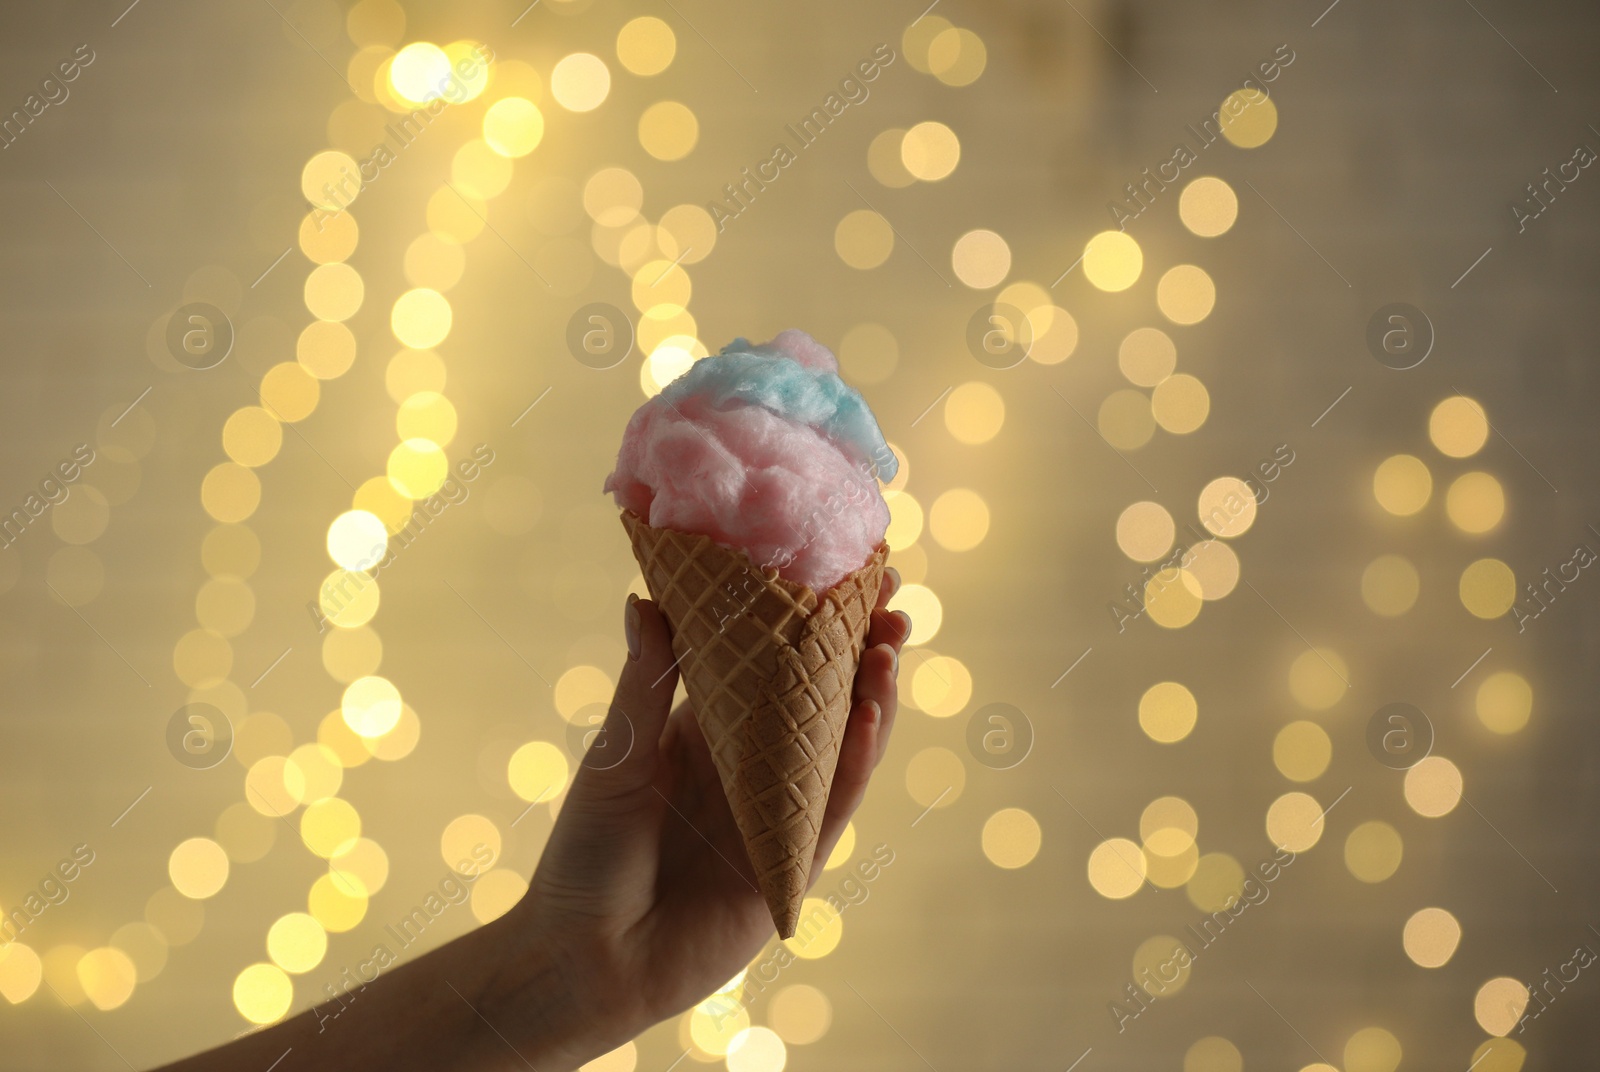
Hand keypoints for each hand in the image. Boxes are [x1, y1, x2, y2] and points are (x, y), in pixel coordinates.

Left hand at [485, 568, 909, 1065]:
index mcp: (709, 734)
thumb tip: (645, 597)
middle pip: (822, 699)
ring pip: (842, 746)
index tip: (837, 570)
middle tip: (890, 599)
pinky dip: (858, 759)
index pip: (770, 667)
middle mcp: (753, 768)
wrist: (584, 957)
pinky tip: (874, 713)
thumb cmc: (586, 854)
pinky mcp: (792, 862)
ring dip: (872, 695)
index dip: (806, 623)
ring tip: (890, 643)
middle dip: (858, 650)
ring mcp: (778, 814)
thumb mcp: (617, 756)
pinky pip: (835, 804)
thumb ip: (645, 683)